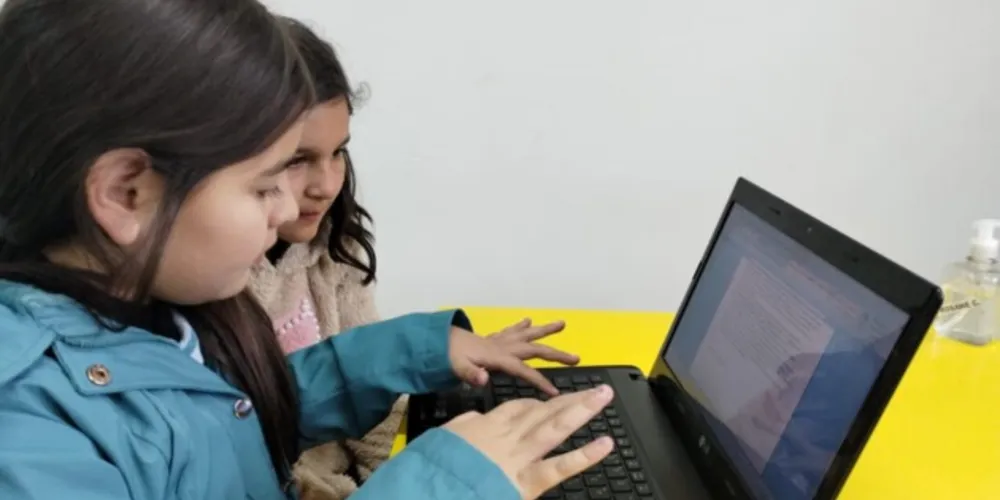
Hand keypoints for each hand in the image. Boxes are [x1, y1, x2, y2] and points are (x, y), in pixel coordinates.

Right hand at [444, 385, 615, 498]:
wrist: (432, 486)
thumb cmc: (434, 467)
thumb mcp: (443, 438)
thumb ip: (464, 426)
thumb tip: (475, 418)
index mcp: (486, 427)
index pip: (517, 409)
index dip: (537, 404)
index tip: (549, 401)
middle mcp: (508, 437)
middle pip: (544, 411)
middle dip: (571, 399)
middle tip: (598, 389)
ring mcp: (520, 457)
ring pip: (556, 427)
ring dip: (582, 410)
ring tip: (604, 397)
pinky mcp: (527, 482)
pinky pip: (559, 467)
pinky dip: (584, 456)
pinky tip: (604, 444)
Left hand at [450, 318, 578, 394]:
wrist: (435, 341)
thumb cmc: (447, 356)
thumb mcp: (456, 367)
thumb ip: (470, 374)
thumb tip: (483, 379)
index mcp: (498, 357)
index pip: (524, 370)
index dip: (540, 381)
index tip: (555, 393)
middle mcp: (503, 346)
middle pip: (534, 349)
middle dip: (556, 354)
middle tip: (576, 357)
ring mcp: (498, 341)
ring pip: (526, 334)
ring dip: (544, 330)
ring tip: (561, 323)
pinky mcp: (491, 339)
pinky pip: (510, 331)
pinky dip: (520, 326)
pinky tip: (528, 320)